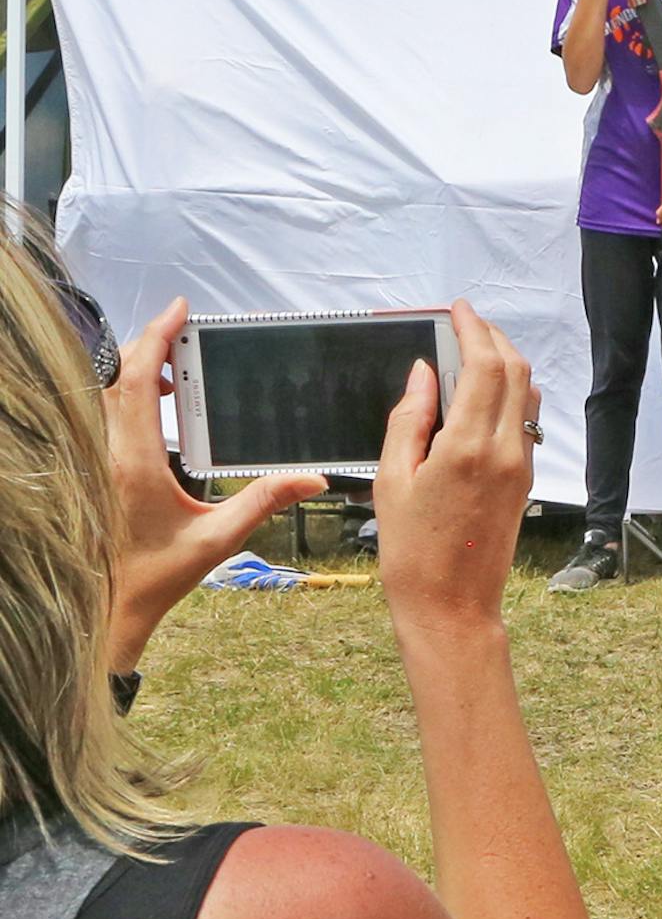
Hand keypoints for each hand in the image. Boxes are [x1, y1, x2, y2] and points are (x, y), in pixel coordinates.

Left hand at [103, 300, 325, 670]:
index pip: (135, 381)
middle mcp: (106, 453)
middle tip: (182, 331)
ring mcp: (93, 459)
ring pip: (102, 393)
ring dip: (132, 369)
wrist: (107, 608)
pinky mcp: (91, 469)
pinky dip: (123, 394)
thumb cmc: (157, 576)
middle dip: (146, 345)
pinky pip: (102, 414)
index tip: (178, 311)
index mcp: (135, 462)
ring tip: (170, 366)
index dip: (155, 338)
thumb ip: (265, 501)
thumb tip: (313, 478)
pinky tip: (155, 405)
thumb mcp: (218, 539)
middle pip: (113, 376)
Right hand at [374, 301, 536, 641]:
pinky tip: (482, 395)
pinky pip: (526, 421)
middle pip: (515, 371)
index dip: (473, 329)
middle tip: (464, 324)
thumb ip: (409, 419)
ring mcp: (522, 465)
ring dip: (506, 364)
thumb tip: (423, 372)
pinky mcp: (525, 480)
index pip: (484, 366)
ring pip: (527, 394)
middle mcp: (506, 450)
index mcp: (469, 447)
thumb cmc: (412, 553)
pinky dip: (510, 394)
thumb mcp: (393, 480)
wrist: (453, 609)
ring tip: (471, 352)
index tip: (458, 309)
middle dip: (493, 338)